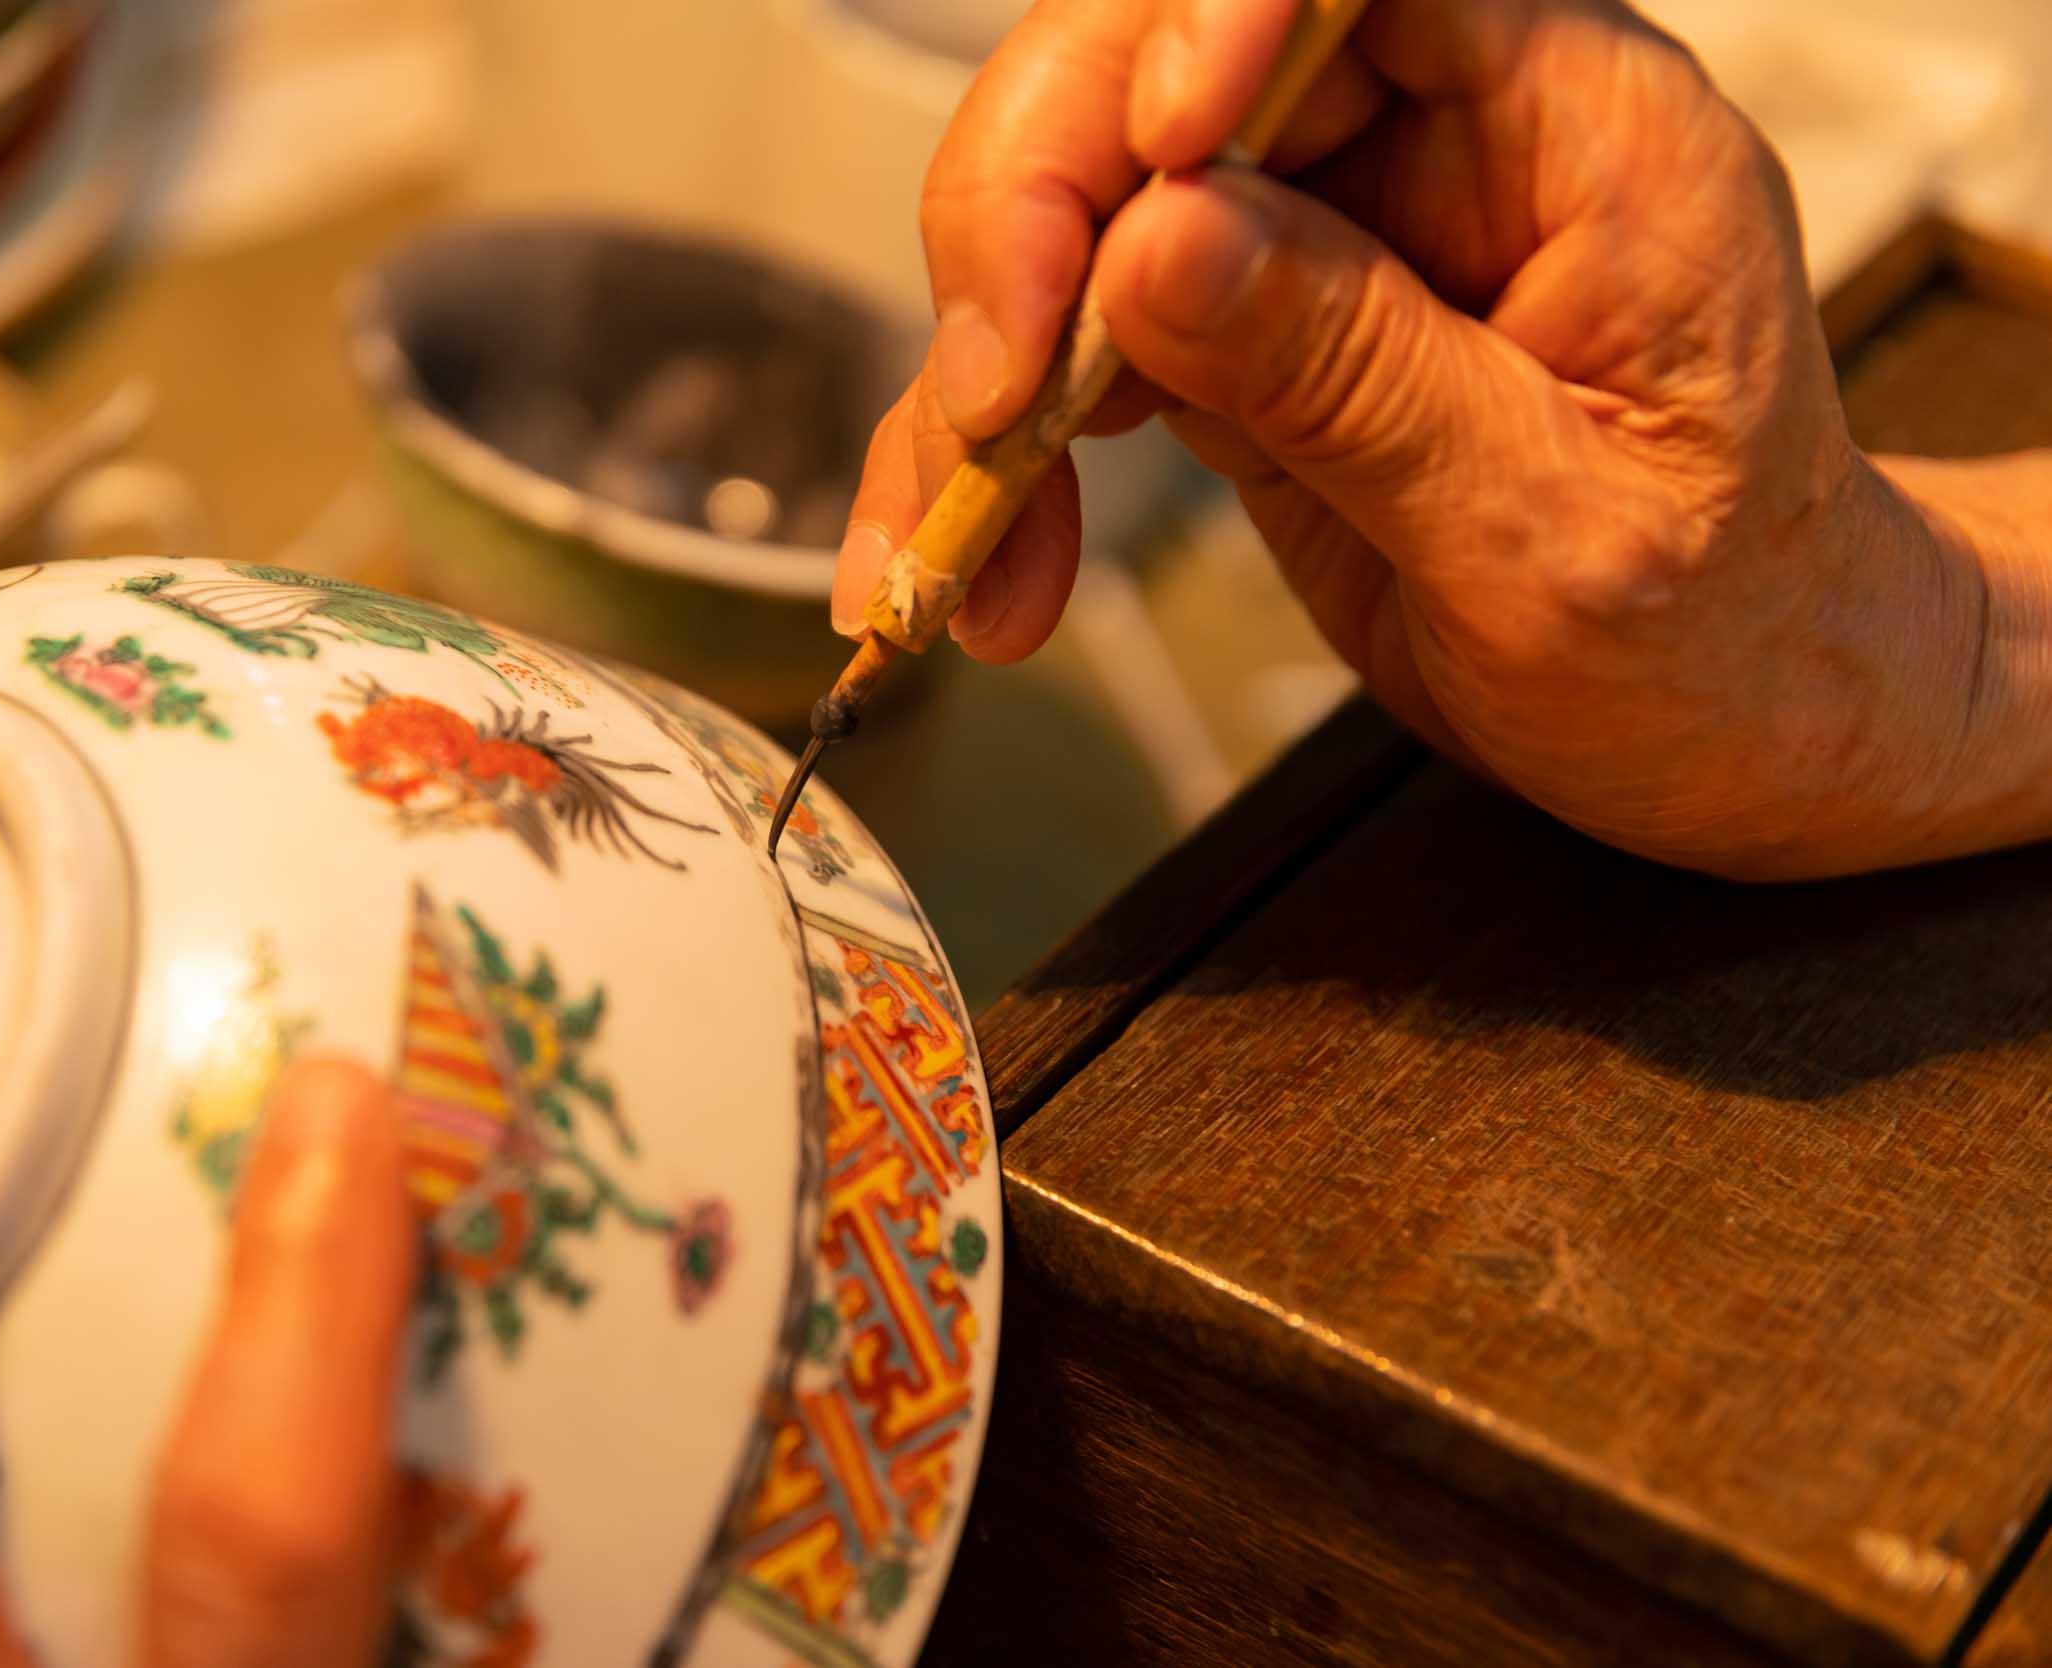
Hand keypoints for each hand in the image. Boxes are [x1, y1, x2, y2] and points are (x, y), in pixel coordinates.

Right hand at [834, 0, 2029, 879]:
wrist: (1732, 726)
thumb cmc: (1730, 629)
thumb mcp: (1560, 532)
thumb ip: (1362, 378)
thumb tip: (1156, 242)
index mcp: (1571, 122)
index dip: (1213, 13)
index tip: (1156, 151)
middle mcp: (1427, 142)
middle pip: (1152, 62)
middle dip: (1036, 214)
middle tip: (997, 391)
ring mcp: (1318, 237)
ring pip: (1075, 208)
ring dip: (982, 365)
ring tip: (971, 534)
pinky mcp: (1239, 339)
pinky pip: (1071, 346)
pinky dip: (995, 454)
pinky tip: (982, 562)